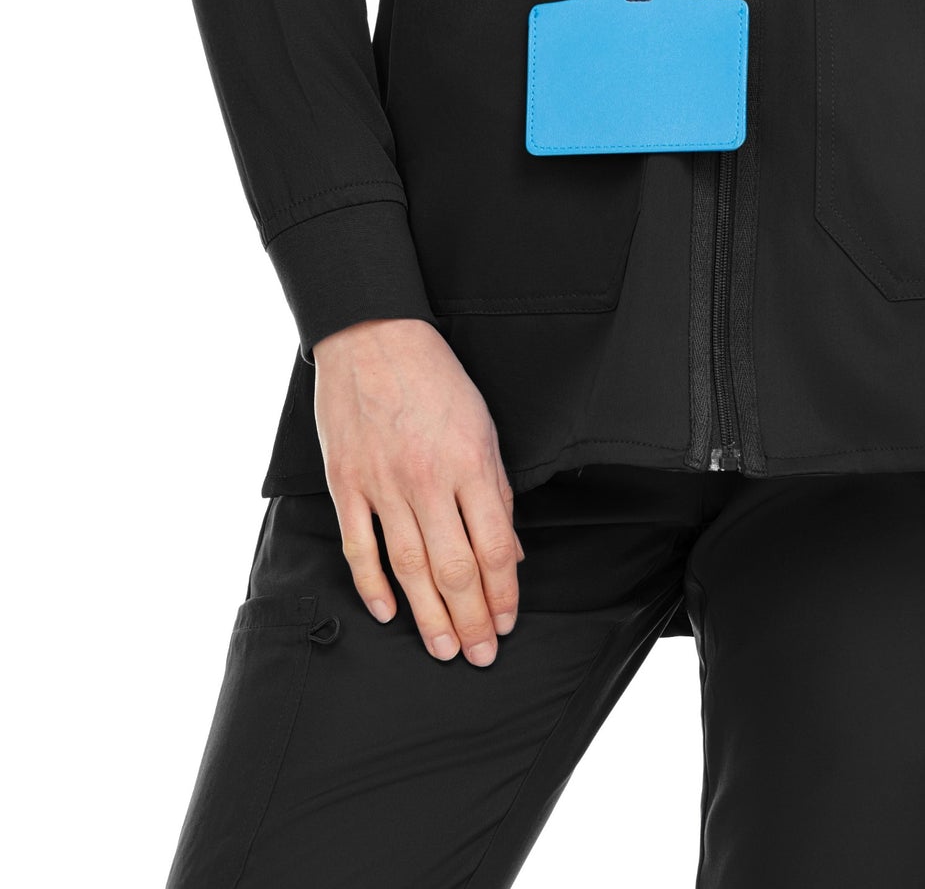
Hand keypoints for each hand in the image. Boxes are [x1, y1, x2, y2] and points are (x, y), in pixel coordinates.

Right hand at [313, 317, 523, 665]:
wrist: (373, 336)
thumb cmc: (434, 377)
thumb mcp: (482, 424)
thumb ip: (497, 490)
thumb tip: (510, 549)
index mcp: (470, 463)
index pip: (495, 546)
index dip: (504, 591)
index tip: (507, 621)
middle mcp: (428, 480)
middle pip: (455, 567)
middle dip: (471, 618)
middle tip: (480, 654)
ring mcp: (383, 484)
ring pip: (410, 567)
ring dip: (428, 615)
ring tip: (444, 648)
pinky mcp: (347, 484)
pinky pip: (360, 546)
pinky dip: (373, 585)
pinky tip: (388, 612)